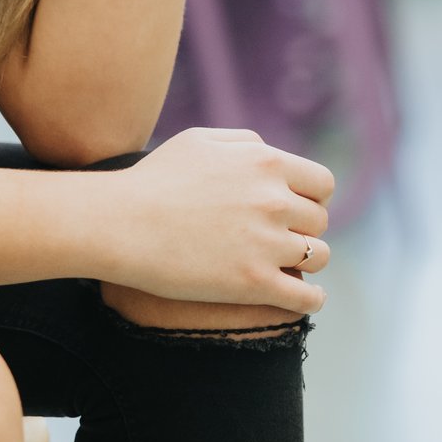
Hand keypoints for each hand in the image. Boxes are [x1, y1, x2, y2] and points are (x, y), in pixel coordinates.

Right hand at [105, 127, 337, 313]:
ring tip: (293, 267)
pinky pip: (305, 296)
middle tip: (286, 240)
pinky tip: (309, 300)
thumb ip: (246, 143)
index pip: (322, 184)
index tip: (301, 211)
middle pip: (319, 221)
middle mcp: (275, 201)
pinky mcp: (253, 283)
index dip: (313, 199)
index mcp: (267, 163)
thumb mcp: (201, 141)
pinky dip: (313, 300)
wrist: (119, 223)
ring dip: (309, 263)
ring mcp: (266, 244)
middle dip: (306, 229)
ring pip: (318, 257)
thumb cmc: (153, 179)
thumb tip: (273, 156)